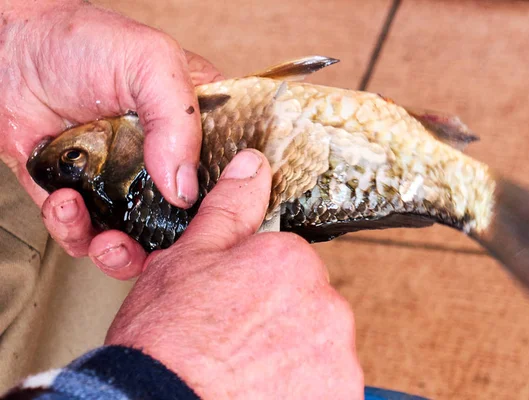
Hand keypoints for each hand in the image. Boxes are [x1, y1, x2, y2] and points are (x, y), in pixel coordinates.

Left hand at [0, 0, 221, 272]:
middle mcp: (159, 158)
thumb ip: (179, 120)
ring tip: (106, 235)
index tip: (209, 220)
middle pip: (181, 217)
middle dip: (168, 240)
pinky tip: (66, 204)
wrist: (9, 50)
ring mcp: (119, 179)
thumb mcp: (151, 61)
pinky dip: (74, 230)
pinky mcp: (79, 193)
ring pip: (135, 235)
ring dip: (119, 248)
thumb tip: (184, 188)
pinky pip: (83, 232)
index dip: (220, 202)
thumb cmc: (81, 41)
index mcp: (191, 127)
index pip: (221, 174)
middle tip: (155, 242)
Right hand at [105, 150, 363, 398]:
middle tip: (238, 342)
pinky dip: (304, 388)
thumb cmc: (168, 342)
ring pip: (317, 345)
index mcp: (291, 261)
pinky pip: (327, 384)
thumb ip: (230, 208)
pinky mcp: (342, 394)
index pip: (288, 265)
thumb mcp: (188, 259)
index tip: (236, 308)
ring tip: (248, 373)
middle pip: (307, 305)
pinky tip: (265, 390)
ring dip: (292, 356)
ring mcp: (337, 355)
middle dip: (279, 319)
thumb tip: (253, 165)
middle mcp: (326, 304)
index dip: (256, 288)